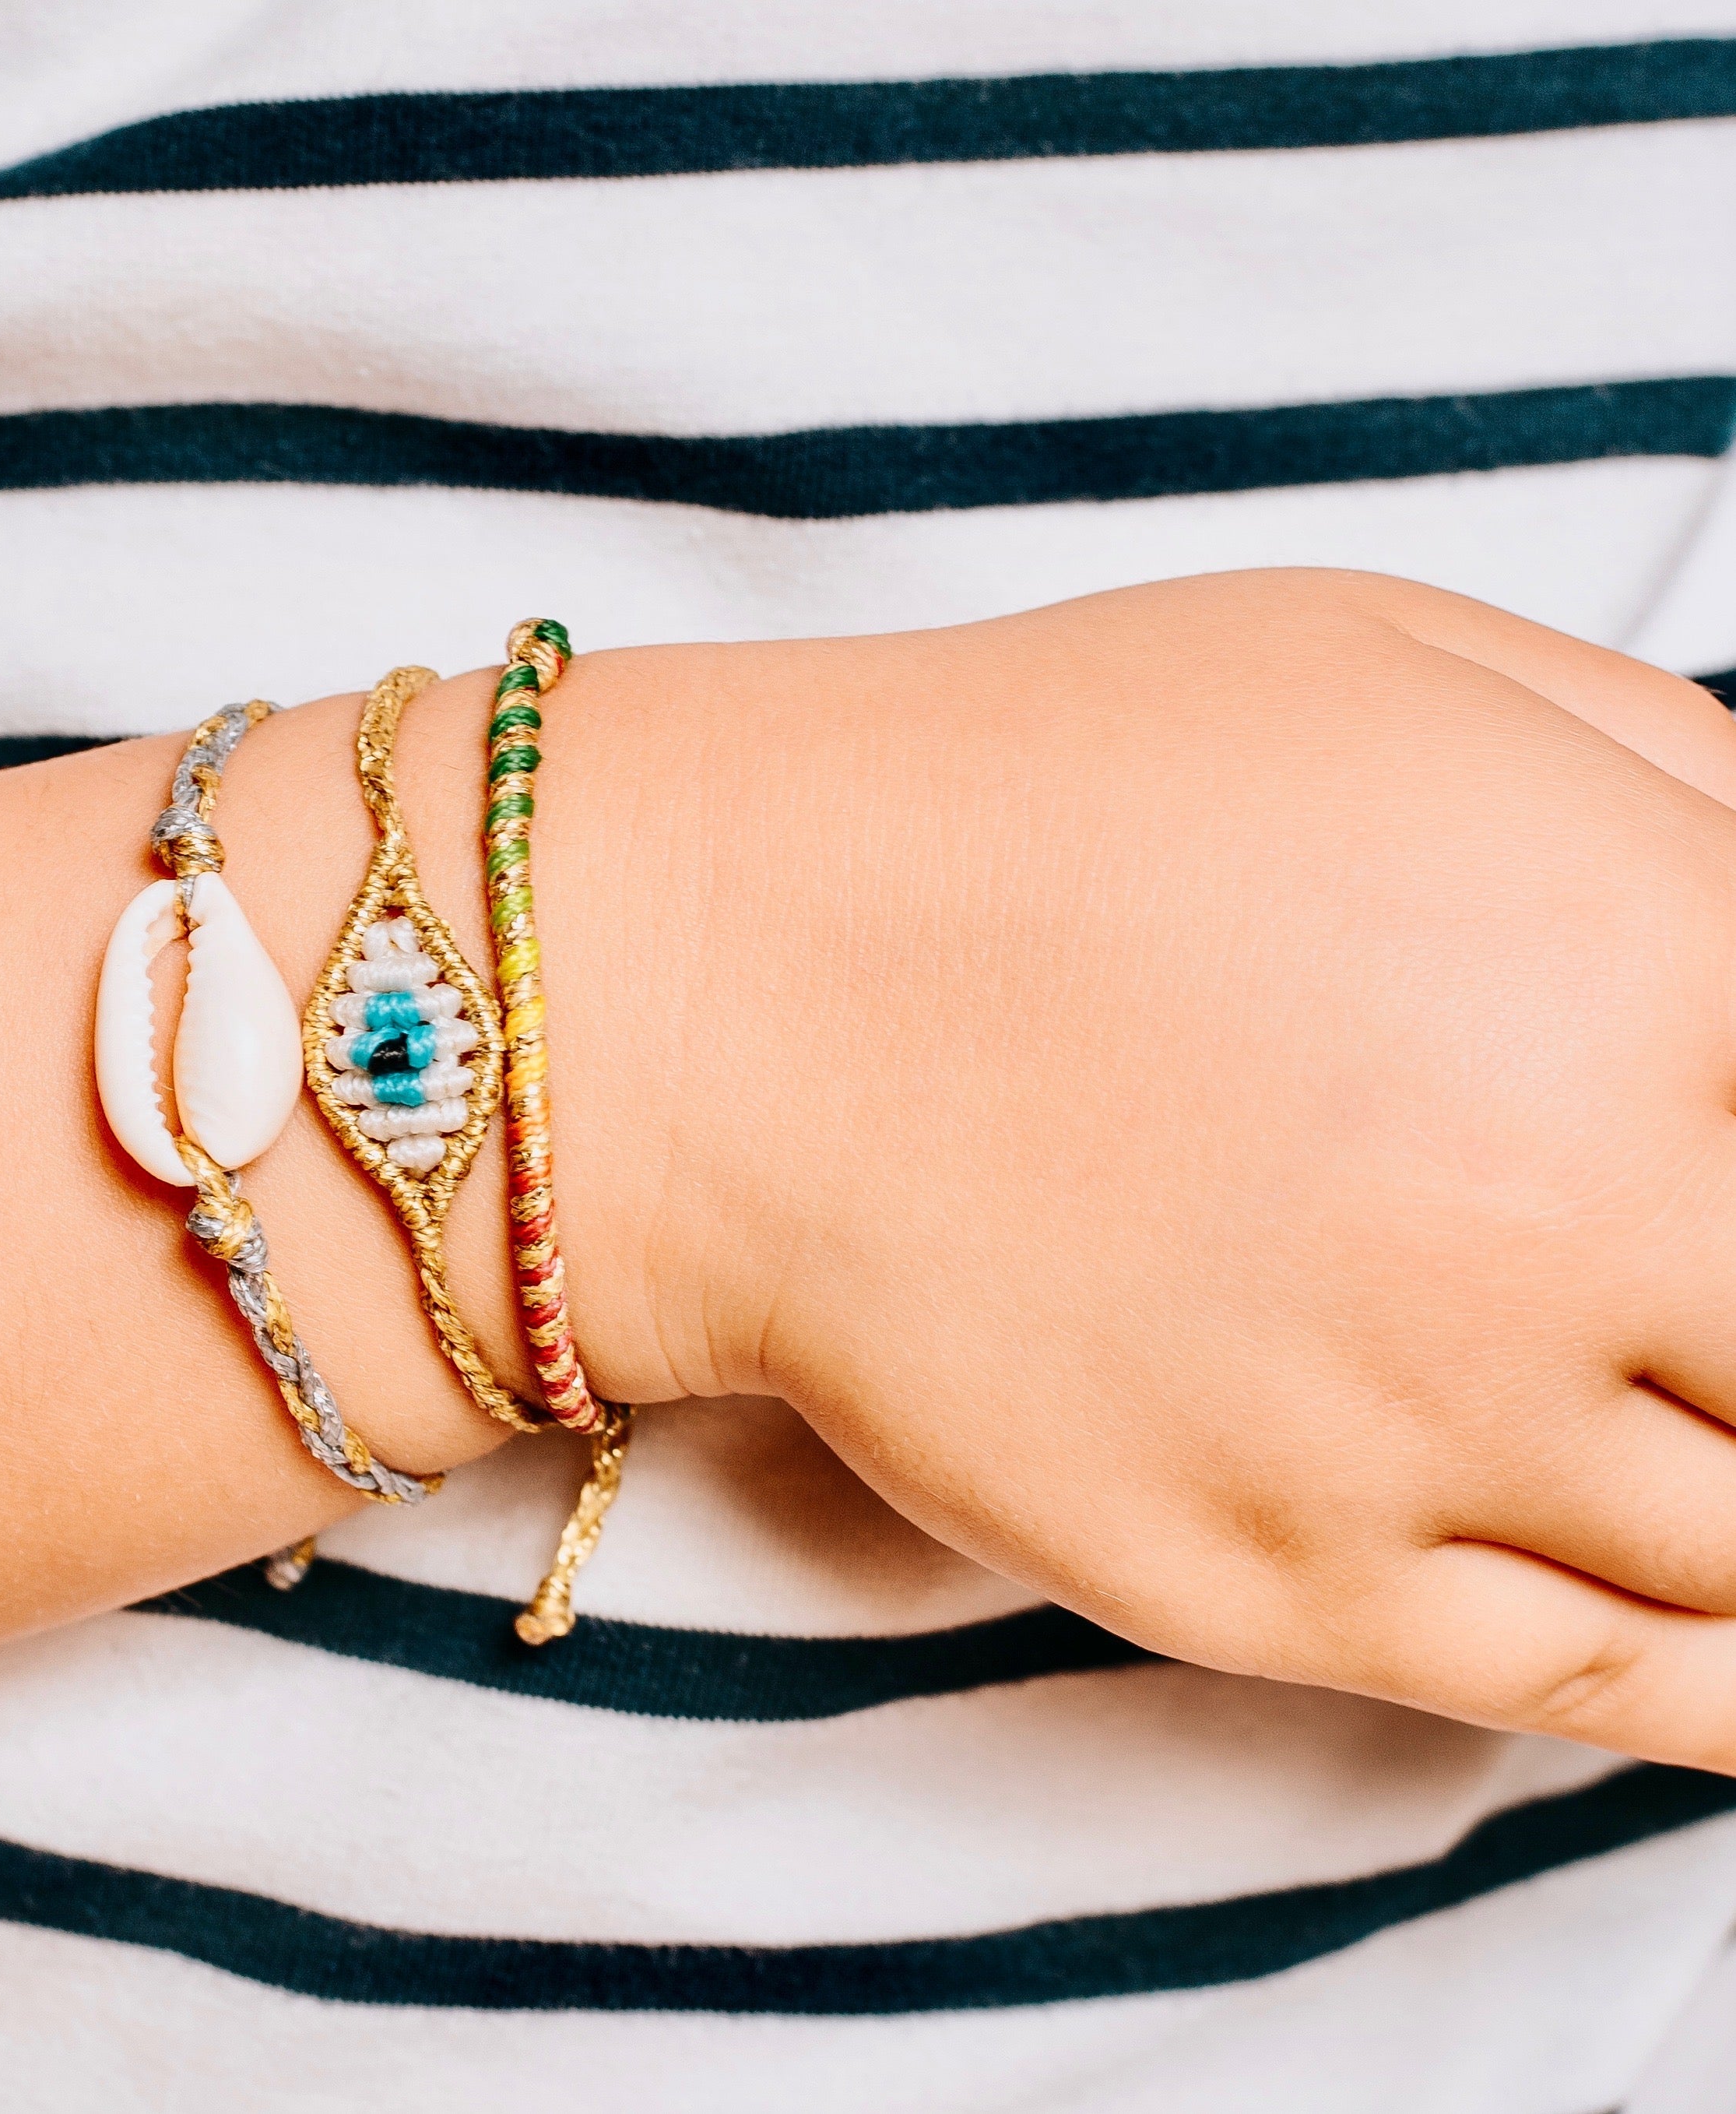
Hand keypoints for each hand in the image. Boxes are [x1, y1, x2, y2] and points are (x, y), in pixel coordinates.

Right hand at [544, 572, 1735, 1768]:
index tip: (1723, 1165)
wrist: (719, 980)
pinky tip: (1717, 1603)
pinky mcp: (1289, 1588)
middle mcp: (1578, 1222)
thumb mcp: (1395, 661)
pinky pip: (1627, 1693)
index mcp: (1651, 964)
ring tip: (1677, 1400)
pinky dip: (1733, 1673)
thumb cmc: (1042, 785)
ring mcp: (1432, 1431)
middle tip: (1694, 1282)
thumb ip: (1691, 783)